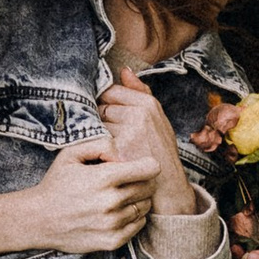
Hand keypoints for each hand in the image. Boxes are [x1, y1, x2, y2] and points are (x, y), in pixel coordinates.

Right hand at [0, 130, 156, 258]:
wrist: (38, 219)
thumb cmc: (57, 183)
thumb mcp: (72, 154)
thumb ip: (101, 144)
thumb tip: (123, 153)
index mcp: (104, 178)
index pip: (150, 168)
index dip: (146, 164)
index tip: (137, 166)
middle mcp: (111, 202)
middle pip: (149, 187)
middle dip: (142, 181)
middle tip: (126, 181)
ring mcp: (112, 224)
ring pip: (145, 207)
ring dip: (137, 200)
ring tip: (118, 197)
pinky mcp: (112, 241)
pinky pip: (138, 225)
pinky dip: (133, 217)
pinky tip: (117, 212)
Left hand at [100, 75, 199, 216]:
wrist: (166, 188)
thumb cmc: (160, 152)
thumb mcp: (158, 119)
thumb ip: (141, 93)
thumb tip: (124, 70)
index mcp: (148, 104)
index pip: (110, 91)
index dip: (104, 104)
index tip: (106, 116)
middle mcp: (138, 115)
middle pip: (101, 107)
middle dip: (98, 119)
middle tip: (104, 133)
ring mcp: (127, 133)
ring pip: (96, 124)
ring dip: (93, 134)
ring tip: (103, 146)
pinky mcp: (117, 151)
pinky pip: (94, 142)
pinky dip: (92, 148)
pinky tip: (98, 156)